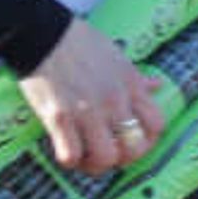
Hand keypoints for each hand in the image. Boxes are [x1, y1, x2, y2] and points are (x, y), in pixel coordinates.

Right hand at [21, 20, 165, 176]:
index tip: (133, 140)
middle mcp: (113, 100)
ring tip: (85, 156)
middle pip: (134, 149)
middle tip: (108, 153)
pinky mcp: (59, 117)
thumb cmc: (76, 41)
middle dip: (123, 158)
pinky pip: (71, 155)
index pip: (156, 125)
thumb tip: (156, 85)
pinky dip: (69, 159)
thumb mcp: (115, 55)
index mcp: (130, 84)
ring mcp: (87, 110)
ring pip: (105, 158)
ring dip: (95, 164)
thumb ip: (136, 77)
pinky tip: (65, 149)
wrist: (41, 33)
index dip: (147, 140)